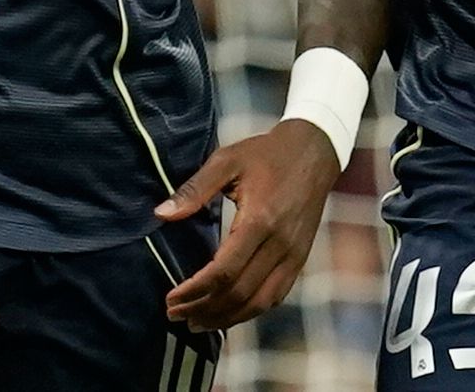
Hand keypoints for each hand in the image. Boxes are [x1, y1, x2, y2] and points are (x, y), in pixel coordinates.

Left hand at [153, 120, 342, 331]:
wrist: (313, 152)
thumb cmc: (265, 154)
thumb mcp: (226, 161)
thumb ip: (194, 189)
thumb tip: (161, 214)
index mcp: (259, 220)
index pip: (224, 272)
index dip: (194, 291)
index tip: (170, 298)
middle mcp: (280, 244)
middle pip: (239, 294)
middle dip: (204, 309)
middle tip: (175, 314)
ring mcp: (293, 255)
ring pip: (259, 303)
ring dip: (226, 318)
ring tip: (197, 322)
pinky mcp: (300, 259)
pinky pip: (275, 296)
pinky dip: (250, 310)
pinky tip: (229, 313)